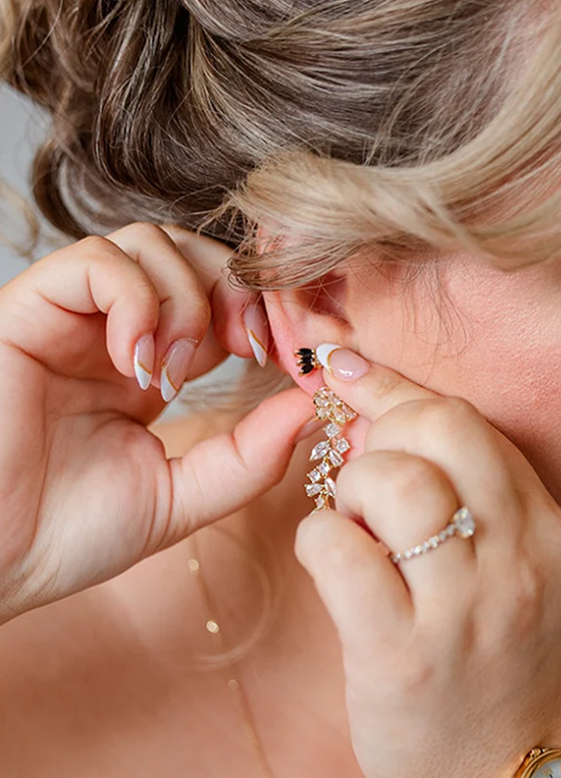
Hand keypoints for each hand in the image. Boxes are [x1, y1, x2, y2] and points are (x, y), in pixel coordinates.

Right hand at [0, 223, 314, 620]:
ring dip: (184, 297)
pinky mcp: (26, 311)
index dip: (261, 311)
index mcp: (147, 367)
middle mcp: (109, 332)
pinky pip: (93, 259)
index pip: (217, 297)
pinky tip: (135, 362)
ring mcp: (69, 318)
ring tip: (173, 371)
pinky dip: (132, 299)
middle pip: (190, 252)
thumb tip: (315, 403)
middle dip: (235, 289)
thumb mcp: (183, 496)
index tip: (288, 357)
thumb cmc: (70, 535)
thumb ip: (250, 454)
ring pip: (147, 242)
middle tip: (247, 348)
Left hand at [293, 351, 560, 777]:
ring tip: (352, 531)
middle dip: (379, 431)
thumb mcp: (519, 578)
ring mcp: (464, 608)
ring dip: (349, 489)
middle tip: (359, 476)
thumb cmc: (498, 676)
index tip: (350, 372)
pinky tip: (330, 567)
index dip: (398, 388)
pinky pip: (339, 552)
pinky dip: (318, 542)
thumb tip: (381, 417)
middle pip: (439, 428)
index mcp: (547, 530)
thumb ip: (473, 503)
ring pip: (393, 480)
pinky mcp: (403, 656)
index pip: (470, 420)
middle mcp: (517, 558)